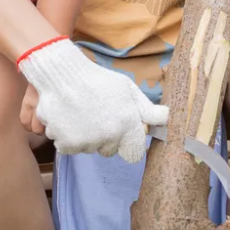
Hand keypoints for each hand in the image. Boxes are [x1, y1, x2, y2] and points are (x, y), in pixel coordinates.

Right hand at [17, 38, 167, 162]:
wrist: (62, 75)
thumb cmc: (98, 79)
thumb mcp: (127, 88)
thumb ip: (146, 108)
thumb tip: (167, 119)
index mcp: (128, 124)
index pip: (134, 154)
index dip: (127, 144)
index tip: (119, 134)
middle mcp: (110, 136)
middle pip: (109, 151)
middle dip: (104, 138)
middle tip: (96, 117)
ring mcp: (88, 142)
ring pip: (89, 149)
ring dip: (85, 137)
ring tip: (79, 114)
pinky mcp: (67, 144)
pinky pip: (69, 148)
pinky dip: (67, 138)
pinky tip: (67, 119)